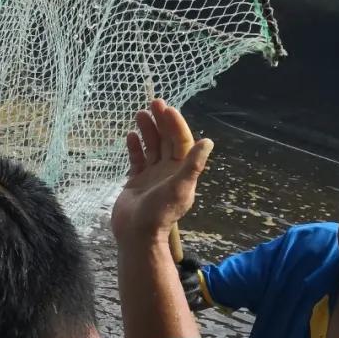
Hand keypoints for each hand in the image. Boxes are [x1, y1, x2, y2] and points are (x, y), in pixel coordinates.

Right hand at [111, 100, 212, 245]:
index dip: (175, 125)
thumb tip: (208, 141)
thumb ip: (193, 165)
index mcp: (181, 171)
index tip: (167, 109)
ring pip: (151, 147)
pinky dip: (134, 147)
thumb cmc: (159, 213)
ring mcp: (151, 175)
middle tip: (153, 103)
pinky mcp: (136, 181)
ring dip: (147, 130)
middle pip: (166, 140)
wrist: (136, 234)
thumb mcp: (179, 188)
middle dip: (160, 122)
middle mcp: (168, 171)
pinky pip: (136, 159)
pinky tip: (130, 135)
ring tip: (139, 114)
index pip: (181, 142)